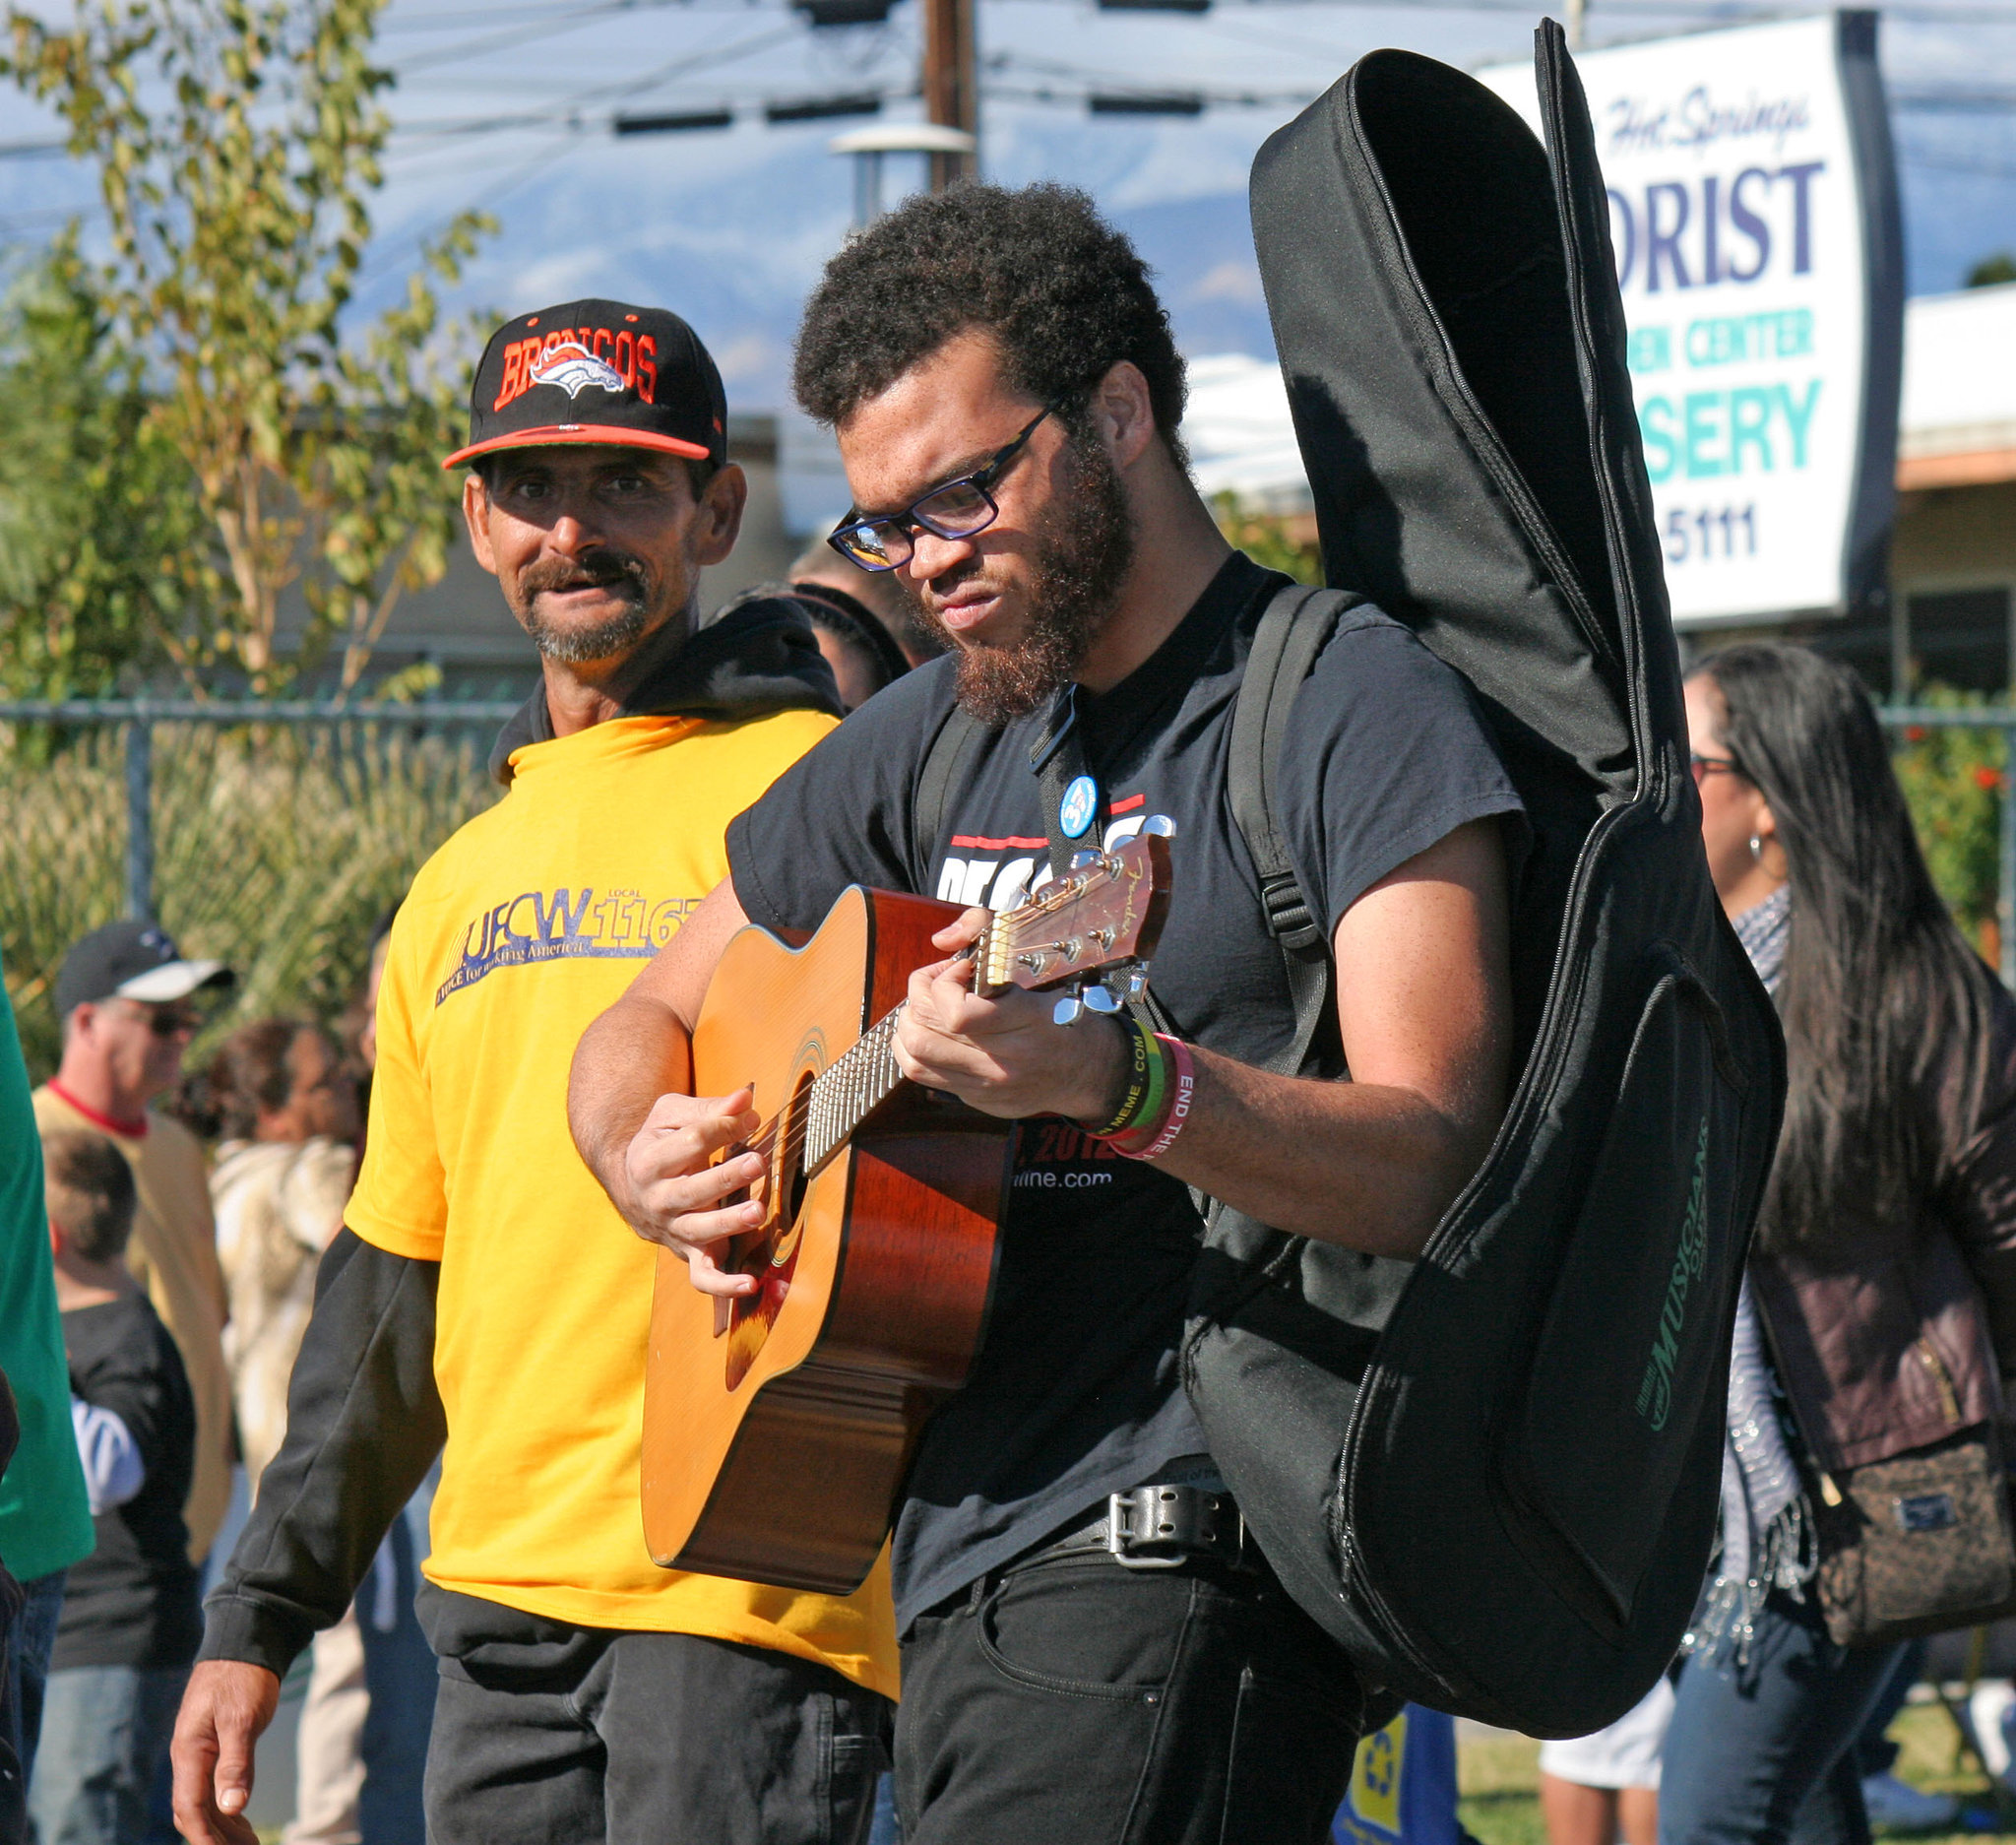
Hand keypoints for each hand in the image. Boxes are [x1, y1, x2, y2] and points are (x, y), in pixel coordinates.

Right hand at [171, 1659, 279, 1844]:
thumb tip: (232, 1807)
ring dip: (223, 1827)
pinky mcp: (216, 1747)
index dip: (204, 1836)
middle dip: (215, 1838)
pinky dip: (228, 1808)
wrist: (245, 1641)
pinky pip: (215, 1788)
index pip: (190, 1807)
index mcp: (190, 1751)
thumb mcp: (242, 1718)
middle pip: (195, 1811)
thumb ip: (236, 1762)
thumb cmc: (243, 1676)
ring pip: (206, 1803)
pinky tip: (242, 1821)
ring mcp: (201, 1753)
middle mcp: (190, 1757)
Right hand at [621, 1085, 768, 1297]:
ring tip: (757, 1211)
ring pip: (699, 1231)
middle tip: (755, 1162)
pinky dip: (724, 1286)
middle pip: (693, 1189)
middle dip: (725, 1177)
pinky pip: (703, 1276)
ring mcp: (673, 1229)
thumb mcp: (672, 1116)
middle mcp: (658, 1199)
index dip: (724, 1127)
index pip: (690, 1143)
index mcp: (650, 1160)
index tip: (752, 1118)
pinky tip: (749, 1283)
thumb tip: (746, 1099)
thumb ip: (709, 1109)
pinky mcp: (688, 1253)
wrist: (630, 1185)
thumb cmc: (660, 1143)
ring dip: (729, 1223)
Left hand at [895, 909, 1126, 1122]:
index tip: (960, 969)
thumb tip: (944, 938)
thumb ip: (991, 934)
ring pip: (915, 1056)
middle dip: (920, 995)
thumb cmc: (1065, 1013)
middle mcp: (1004, 1059)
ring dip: (909, 1023)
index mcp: (1026, 1022)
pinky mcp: (978, 1099)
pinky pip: (923, 1075)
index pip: (957, 1014)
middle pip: (926, 1032)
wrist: (1089, 1072)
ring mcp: (988, 1085)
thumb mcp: (1045, 969)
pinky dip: (912, 1047)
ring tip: (926, 1007)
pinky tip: (928, 1031)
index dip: (943, 983)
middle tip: (936, 981)